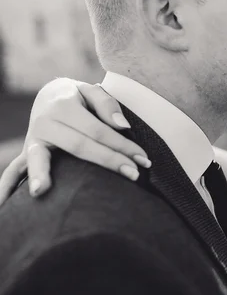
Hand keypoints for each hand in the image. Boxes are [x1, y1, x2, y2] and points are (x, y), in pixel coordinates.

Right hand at [0, 78, 149, 204]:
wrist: (48, 96)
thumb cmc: (78, 98)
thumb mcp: (91, 91)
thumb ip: (107, 104)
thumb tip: (122, 126)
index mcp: (63, 105)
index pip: (98, 130)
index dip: (123, 145)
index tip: (144, 160)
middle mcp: (45, 122)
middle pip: (79, 146)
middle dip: (109, 161)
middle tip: (134, 175)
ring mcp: (33, 139)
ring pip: (40, 157)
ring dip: (41, 174)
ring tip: (42, 192)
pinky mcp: (28, 153)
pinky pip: (14, 170)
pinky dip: (7, 186)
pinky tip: (5, 203)